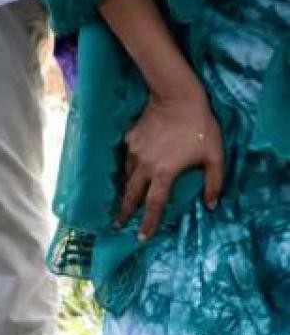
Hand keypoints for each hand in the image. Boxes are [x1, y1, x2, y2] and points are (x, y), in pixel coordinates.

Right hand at [118, 83, 224, 239]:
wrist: (177, 98)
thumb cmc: (200, 127)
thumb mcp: (215, 157)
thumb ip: (214, 183)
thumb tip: (211, 205)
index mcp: (164, 173)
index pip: (154, 203)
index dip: (149, 222)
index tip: (142, 236)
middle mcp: (144, 166)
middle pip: (130, 194)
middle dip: (124, 211)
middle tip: (118, 224)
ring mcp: (134, 151)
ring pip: (127, 175)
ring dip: (126, 189)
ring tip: (124, 199)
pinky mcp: (130, 139)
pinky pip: (127, 158)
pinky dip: (129, 167)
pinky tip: (132, 169)